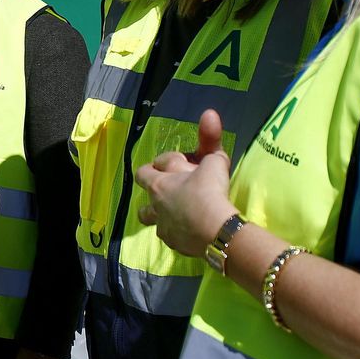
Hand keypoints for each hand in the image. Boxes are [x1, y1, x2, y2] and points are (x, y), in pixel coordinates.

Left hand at [134, 110, 236, 256]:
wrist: (216, 231)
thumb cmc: (210, 191)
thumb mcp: (214, 161)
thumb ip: (210, 141)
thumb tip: (209, 114)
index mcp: (158, 182)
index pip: (149, 167)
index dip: (164, 161)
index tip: (181, 161)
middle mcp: (155, 204)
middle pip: (143, 193)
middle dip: (152, 187)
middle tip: (171, 185)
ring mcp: (162, 225)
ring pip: (149, 217)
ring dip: (158, 212)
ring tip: (174, 211)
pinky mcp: (174, 244)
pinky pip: (170, 235)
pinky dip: (177, 230)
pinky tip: (189, 229)